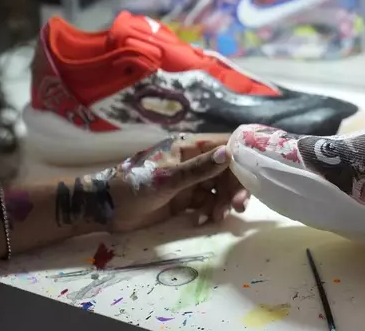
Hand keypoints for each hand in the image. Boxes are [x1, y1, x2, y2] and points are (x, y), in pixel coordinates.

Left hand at [86, 134, 249, 231]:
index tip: (257, 170)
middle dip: (234, 187)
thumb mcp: (167, 178)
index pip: (224, 144)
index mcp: (189, 147)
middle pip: (226, 171)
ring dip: (223, 202)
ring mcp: (190, 181)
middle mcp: (193, 161)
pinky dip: (211, 211)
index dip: (241, 155)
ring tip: (219, 217)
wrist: (107, 210)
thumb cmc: (134, 186)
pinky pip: (208, 202)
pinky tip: (204, 221)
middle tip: (239, 206)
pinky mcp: (186, 199)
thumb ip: (199, 169)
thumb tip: (227, 155)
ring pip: (219, 188)